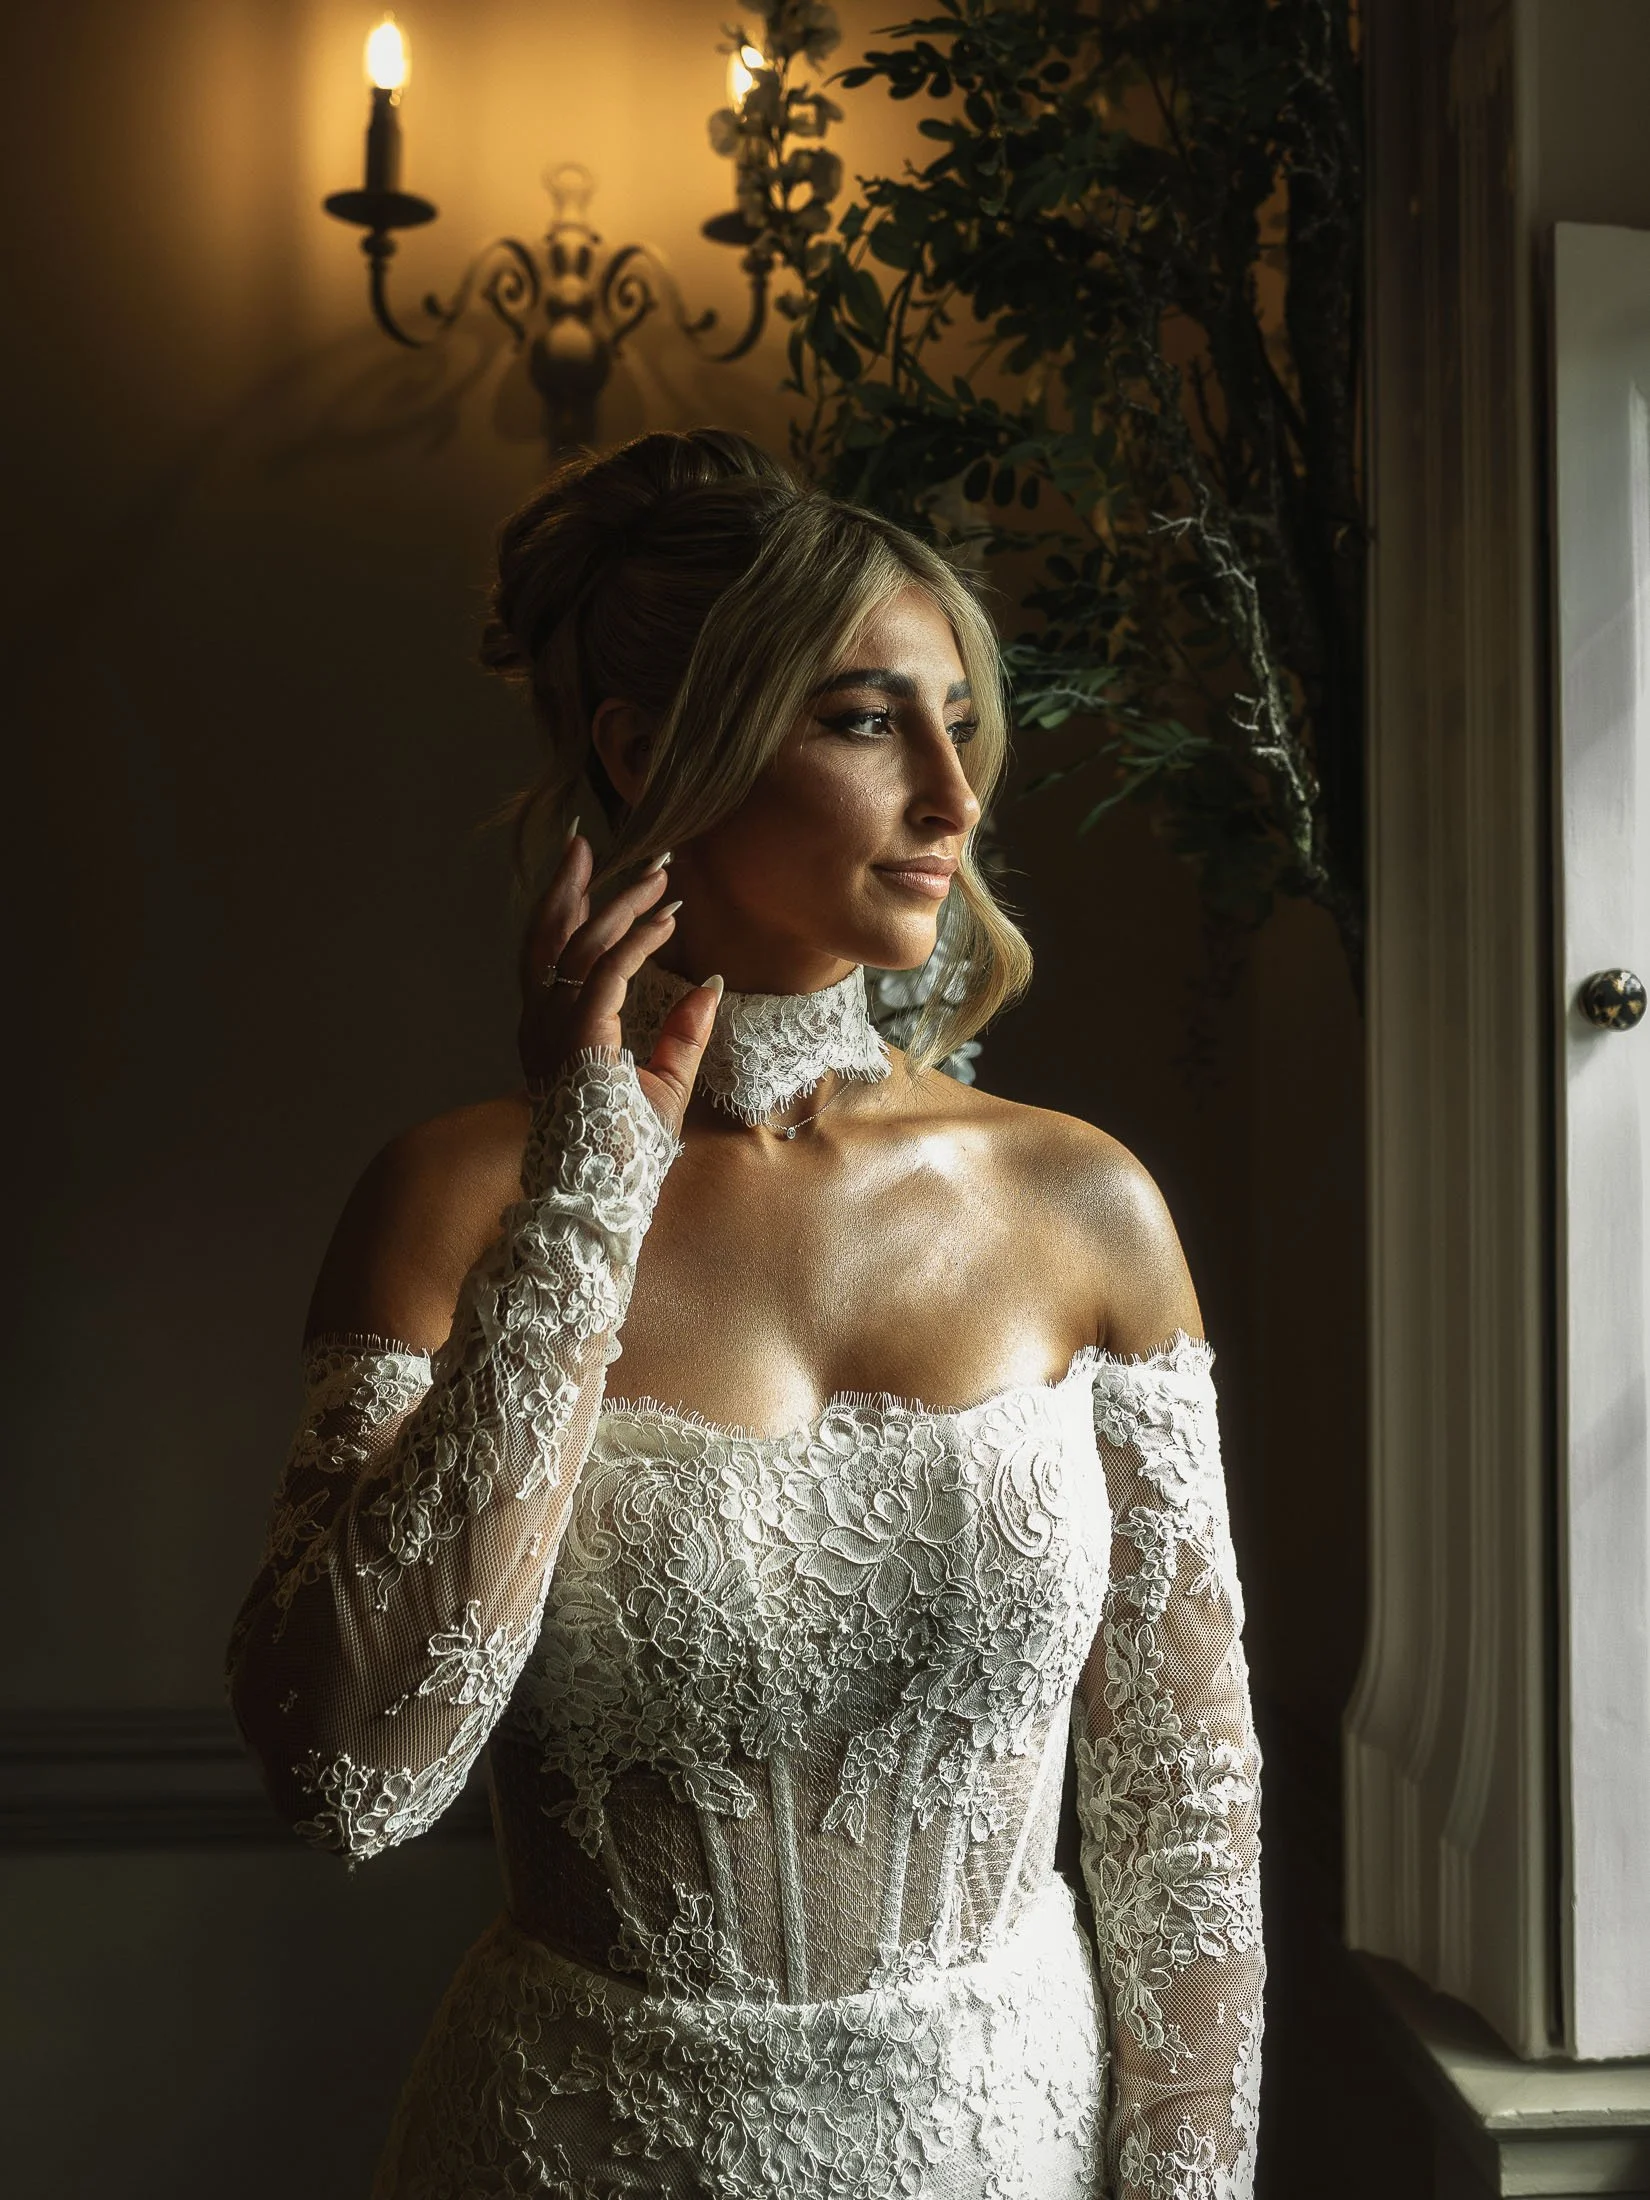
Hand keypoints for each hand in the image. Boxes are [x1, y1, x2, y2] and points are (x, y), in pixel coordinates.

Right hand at [517, 827, 719, 1136]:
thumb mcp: (665, 1084)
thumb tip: (709, 982)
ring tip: (652, 870)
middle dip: (570, 886)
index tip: (630, 887)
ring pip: (578, 945)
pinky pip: (607, 973)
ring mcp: (552, 1032)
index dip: (584, 914)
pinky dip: (637, 941)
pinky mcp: (579, 1039)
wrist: (602, 1199)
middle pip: (547, 938)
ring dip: (615, 902)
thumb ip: (682, 1033)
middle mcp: (541, 1027)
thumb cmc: (626, 1153)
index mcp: (551, 1035)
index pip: (556, 958)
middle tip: (587, 841)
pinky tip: (667, 920)